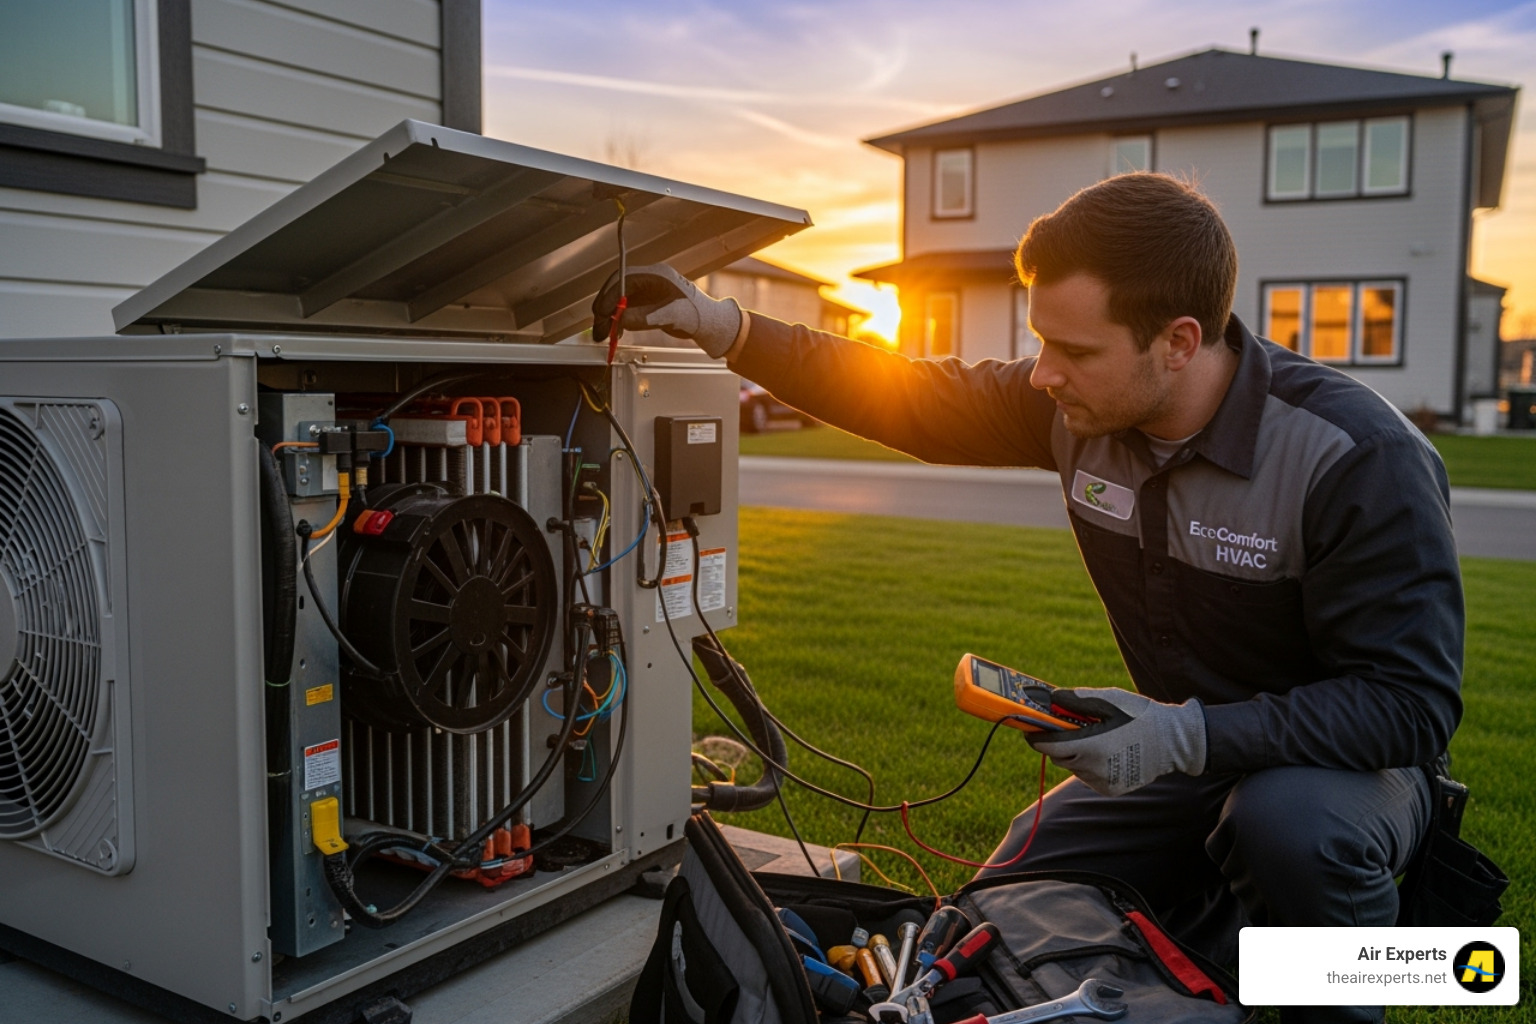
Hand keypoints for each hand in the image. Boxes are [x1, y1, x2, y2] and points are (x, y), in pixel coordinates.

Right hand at [591, 263, 741, 358]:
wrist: (709, 322)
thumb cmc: (698, 314)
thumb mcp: (670, 316)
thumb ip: (644, 317)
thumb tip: (619, 321)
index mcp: (656, 275)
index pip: (624, 279)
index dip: (609, 296)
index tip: (601, 313)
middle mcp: (649, 280)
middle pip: (617, 288)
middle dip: (605, 307)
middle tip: (598, 327)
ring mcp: (647, 291)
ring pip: (619, 299)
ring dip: (609, 316)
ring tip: (603, 334)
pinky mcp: (647, 303)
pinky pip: (626, 308)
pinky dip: (618, 320)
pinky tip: (615, 332)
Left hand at [1026, 688, 1206, 795]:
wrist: (1174, 743)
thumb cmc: (1141, 717)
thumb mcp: (1109, 701)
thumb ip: (1077, 701)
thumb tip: (1050, 698)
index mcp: (1091, 746)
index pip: (1048, 745)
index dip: (1035, 735)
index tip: (1029, 727)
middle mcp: (1093, 768)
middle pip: (1059, 756)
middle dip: (1059, 742)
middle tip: (1068, 727)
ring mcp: (1102, 782)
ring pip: (1073, 767)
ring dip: (1076, 753)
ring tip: (1097, 738)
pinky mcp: (1110, 789)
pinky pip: (1088, 776)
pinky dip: (1090, 765)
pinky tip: (1108, 752)